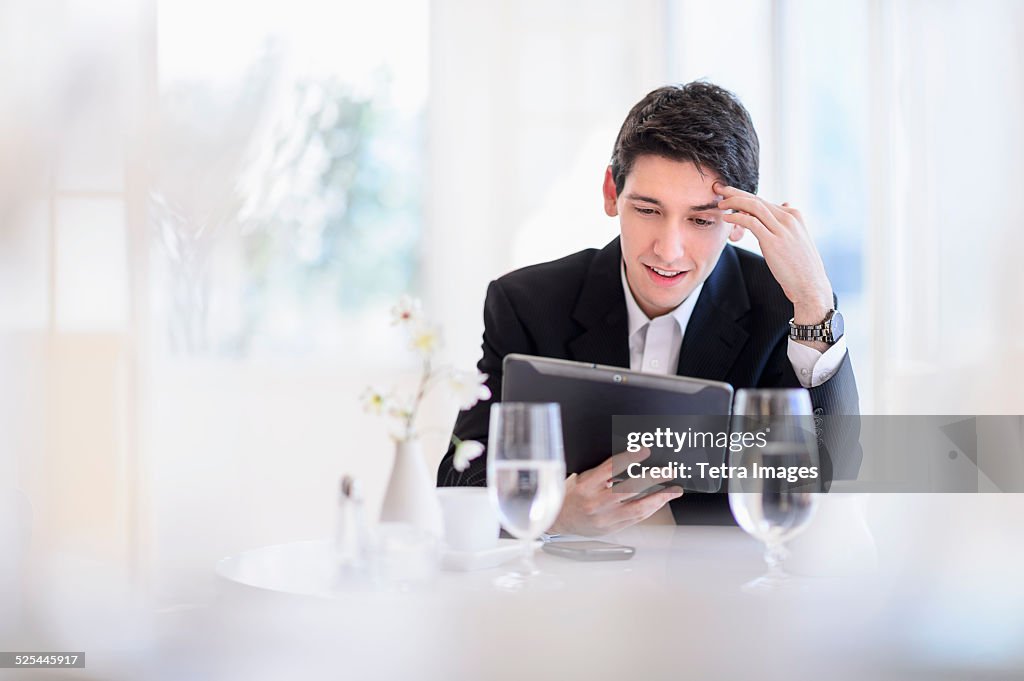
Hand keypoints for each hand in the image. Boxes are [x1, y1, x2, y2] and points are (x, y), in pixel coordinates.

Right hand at [548, 448, 683, 535]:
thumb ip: (603, 473)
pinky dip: (650, 509)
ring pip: (637, 508)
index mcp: (586, 486)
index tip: (645, 451)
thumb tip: (630, 464)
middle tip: (668, 471)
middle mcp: (596, 503)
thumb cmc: (570, 496)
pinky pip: (636, 519)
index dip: (630, 458)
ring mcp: (605, 518)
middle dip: (652, 479)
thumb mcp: (581, 478)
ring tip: (673, 490)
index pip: (611, 468)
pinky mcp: (611, 528)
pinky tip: (659, 502)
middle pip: (629, 489)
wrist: (558, 520)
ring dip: (659, 498)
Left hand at [716, 183, 833, 335]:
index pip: (764, 201)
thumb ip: (789, 221)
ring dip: (733, 202)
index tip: (730, 192)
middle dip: (735, 192)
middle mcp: (789, 218)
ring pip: (753, 206)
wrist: (810, 284)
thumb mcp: (798, 238)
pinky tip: (726, 218)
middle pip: (757, 199)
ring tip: (719, 203)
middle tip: (719, 187)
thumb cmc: (801, 265)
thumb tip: (784, 204)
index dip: (744, 195)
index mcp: (794, 215)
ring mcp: (782, 228)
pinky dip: (737, 218)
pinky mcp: (773, 240)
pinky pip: (751, 222)